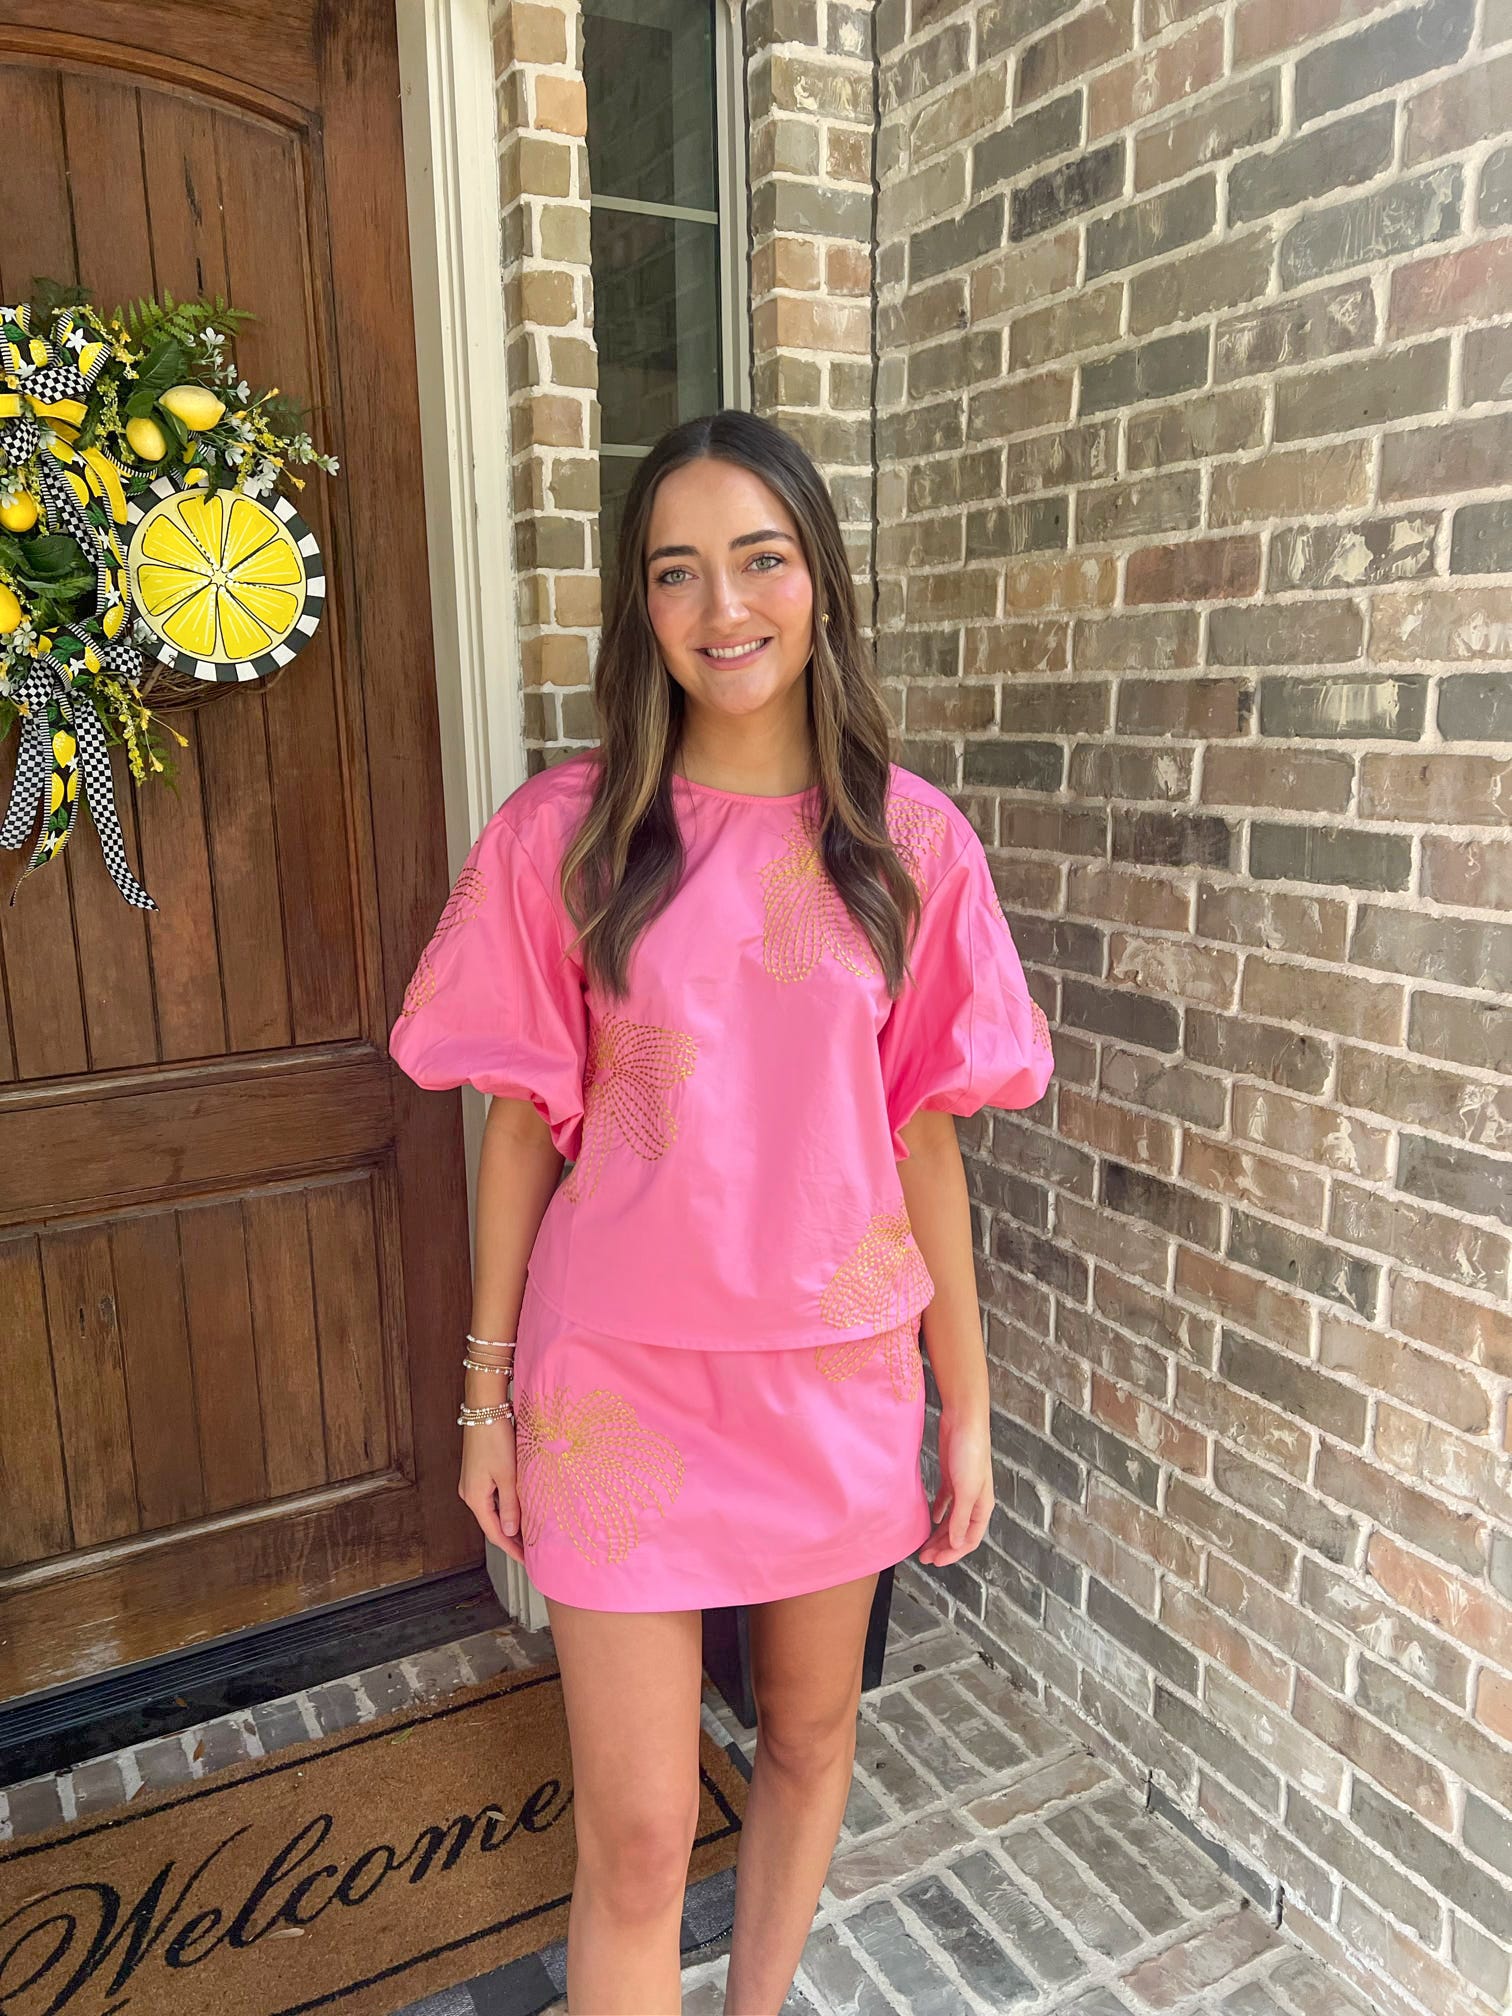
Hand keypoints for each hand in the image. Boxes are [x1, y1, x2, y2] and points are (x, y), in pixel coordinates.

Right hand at [458, 1419, 525, 1565]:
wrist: (484, 1409)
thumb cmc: (494, 1438)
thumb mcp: (507, 1475)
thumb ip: (510, 1505)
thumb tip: (510, 1531)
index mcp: (475, 1497)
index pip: (495, 1533)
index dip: (511, 1549)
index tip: (526, 1560)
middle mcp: (470, 1492)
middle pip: (492, 1524)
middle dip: (511, 1538)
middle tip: (531, 1549)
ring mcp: (473, 1482)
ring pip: (492, 1510)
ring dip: (509, 1521)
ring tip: (529, 1531)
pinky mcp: (478, 1472)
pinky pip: (492, 1497)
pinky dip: (506, 1506)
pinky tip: (519, 1506)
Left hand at [917, 1403, 993, 1567]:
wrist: (963, 1421)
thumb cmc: (970, 1453)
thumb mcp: (967, 1490)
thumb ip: (962, 1518)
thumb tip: (958, 1544)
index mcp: (982, 1506)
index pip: (970, 1539)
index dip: (954, 1553)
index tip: (936, 1561)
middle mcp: (975, 1500)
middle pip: (959, 1532)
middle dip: (943, 1547)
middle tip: (925, 1557)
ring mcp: (962, 1489)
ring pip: (951, 1520)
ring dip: (939, 1534)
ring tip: (925, 1545)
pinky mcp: (951, 1478)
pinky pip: (946, 1501)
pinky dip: (939, 1512)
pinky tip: (931, 1519)